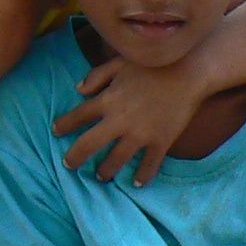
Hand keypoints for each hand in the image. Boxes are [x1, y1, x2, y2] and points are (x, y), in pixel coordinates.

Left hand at [57, 52, 211, 185]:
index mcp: (108, 99)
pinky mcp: (161, 141)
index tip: (55, 131)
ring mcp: (140, 133)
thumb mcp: (120, 63)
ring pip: (116, 160)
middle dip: (75, 157)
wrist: (189, 72)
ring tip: (102, 176)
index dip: (64, 124)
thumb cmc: (153, 64)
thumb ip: (97, 75)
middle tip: (68, 165)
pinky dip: (143, 175)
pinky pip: (149, 164)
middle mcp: (120, 120)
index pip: (78, 115)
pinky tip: (138, 182)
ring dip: (106, 170)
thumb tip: (78, 89)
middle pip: (89, 144)